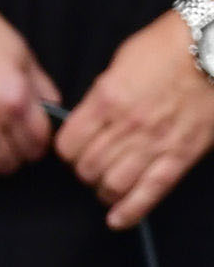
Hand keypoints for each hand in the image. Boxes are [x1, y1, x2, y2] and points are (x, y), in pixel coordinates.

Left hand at [56, 10, 213, 230]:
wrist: (210, 48)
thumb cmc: (168, 47)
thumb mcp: (120, 63)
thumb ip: (101, 95)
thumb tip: (89, 120)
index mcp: (107, 99)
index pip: (68, 144)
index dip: (67, 151)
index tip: (73, 150)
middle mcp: (127, 125)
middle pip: (87, 168)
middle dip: (84, 171)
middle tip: (91, 166)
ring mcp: (154, 143)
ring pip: (113, 185)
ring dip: (104, 190)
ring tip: (106, 186)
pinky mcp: (179, 156)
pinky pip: (149, 193)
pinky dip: (130, 212)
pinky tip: (117, 220)